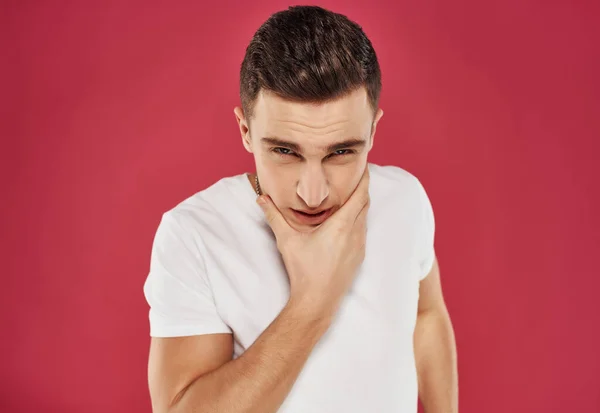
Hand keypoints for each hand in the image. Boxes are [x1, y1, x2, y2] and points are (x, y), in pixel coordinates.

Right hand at [257, 166, 369, 318]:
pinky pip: (362, 232)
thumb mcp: (286, 240)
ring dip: (359, 206)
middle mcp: (355, 234)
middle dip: (362, 189)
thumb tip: (261, 199)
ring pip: (364, 218)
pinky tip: (345, 222)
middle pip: (365, 204)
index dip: (364, 179)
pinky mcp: (358, 257)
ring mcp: (359, 247)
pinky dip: (357, 221)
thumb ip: (274, 216)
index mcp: (341, 226)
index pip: (360, 195)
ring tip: (349, 197)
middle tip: (355, 177)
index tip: (364, 167)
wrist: (317, 301)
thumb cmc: (303, 271)